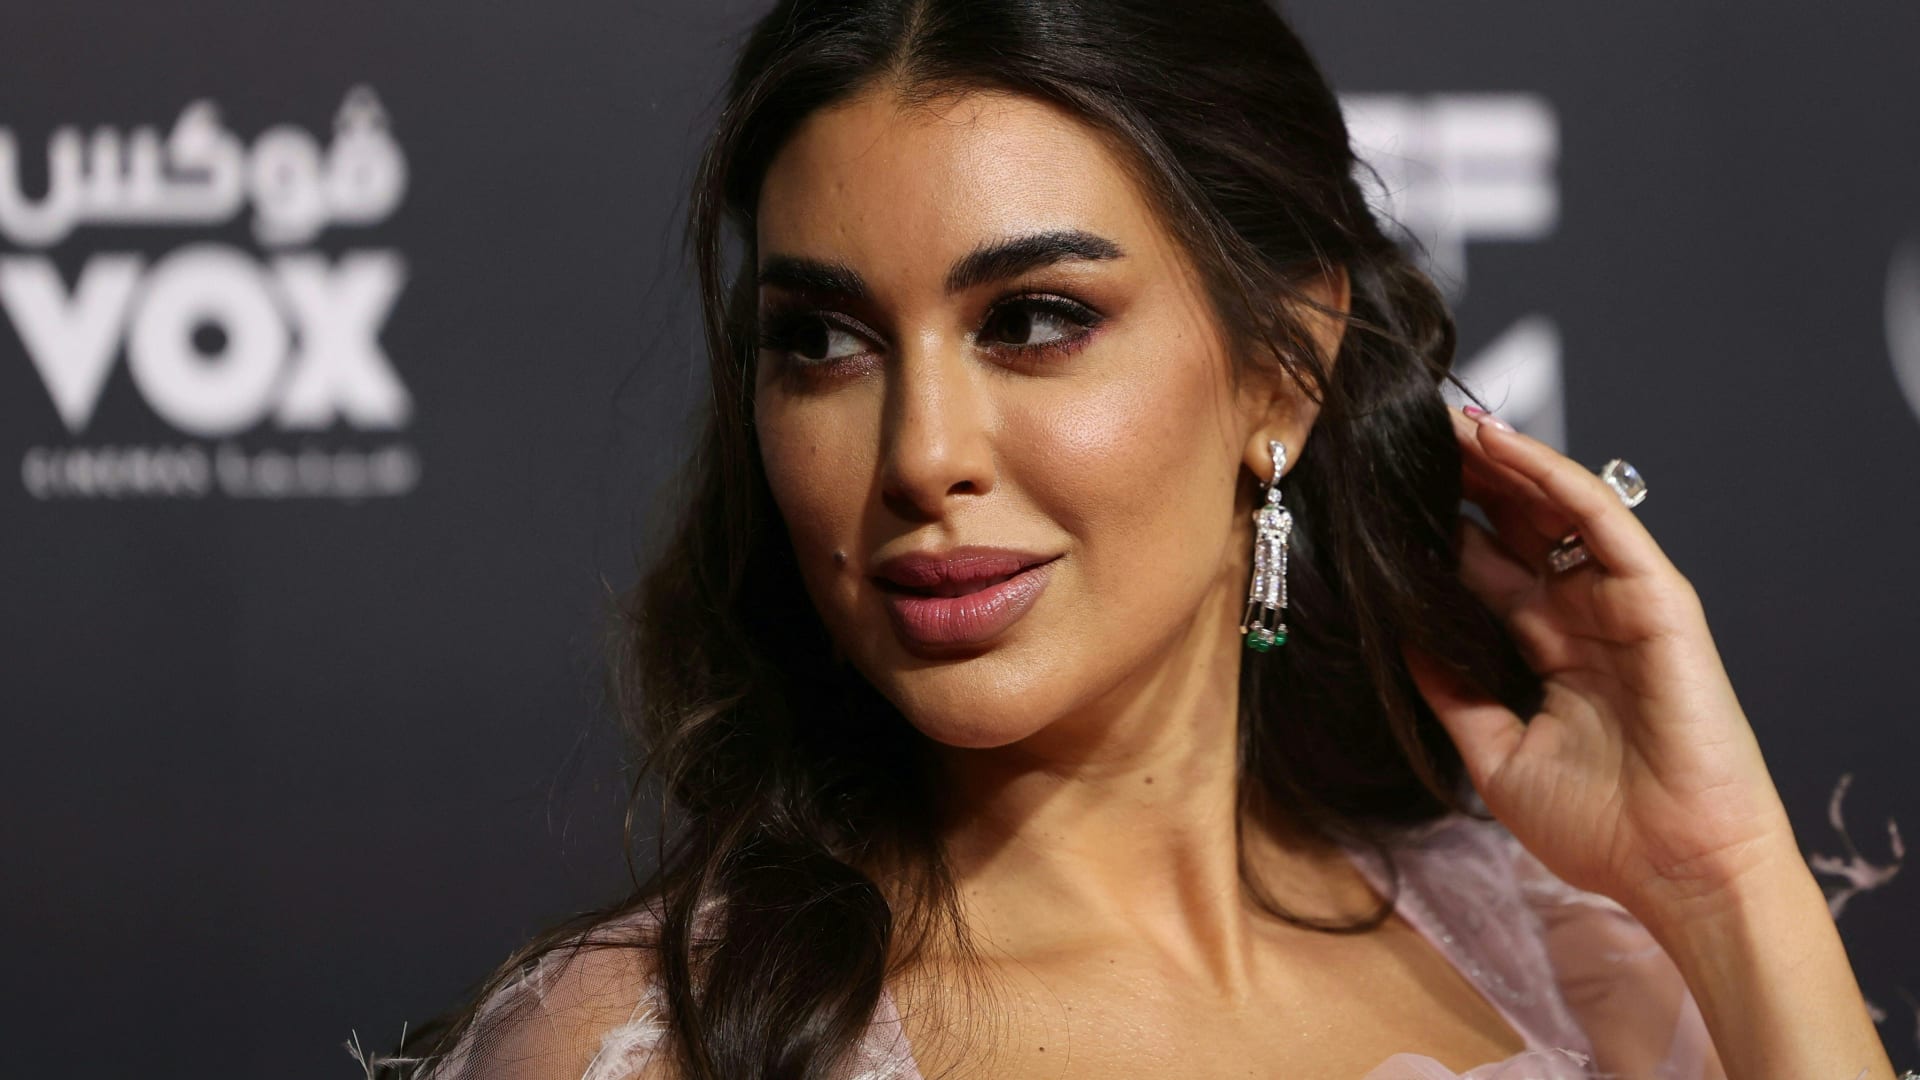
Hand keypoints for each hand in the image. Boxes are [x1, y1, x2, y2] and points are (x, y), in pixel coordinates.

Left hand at [1404, 404, 1803, 926]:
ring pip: (1553, 509)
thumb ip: (1448, 689)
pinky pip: (1599, 519)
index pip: (1484, 573)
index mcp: (1545, 651)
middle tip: (1404, 436)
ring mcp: (1619, 602)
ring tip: (1441, 420)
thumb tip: (1393, 635)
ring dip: (1499, 461)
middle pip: (1514, 529)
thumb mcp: (1492, 751)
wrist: (1675, 869)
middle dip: (1464, 482)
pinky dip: (1550, 475)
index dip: (1439, 533)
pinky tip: (1500, 443)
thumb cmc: (1598, 826)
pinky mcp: (1656, 597)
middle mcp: (1580, 617)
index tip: (1383, 499)